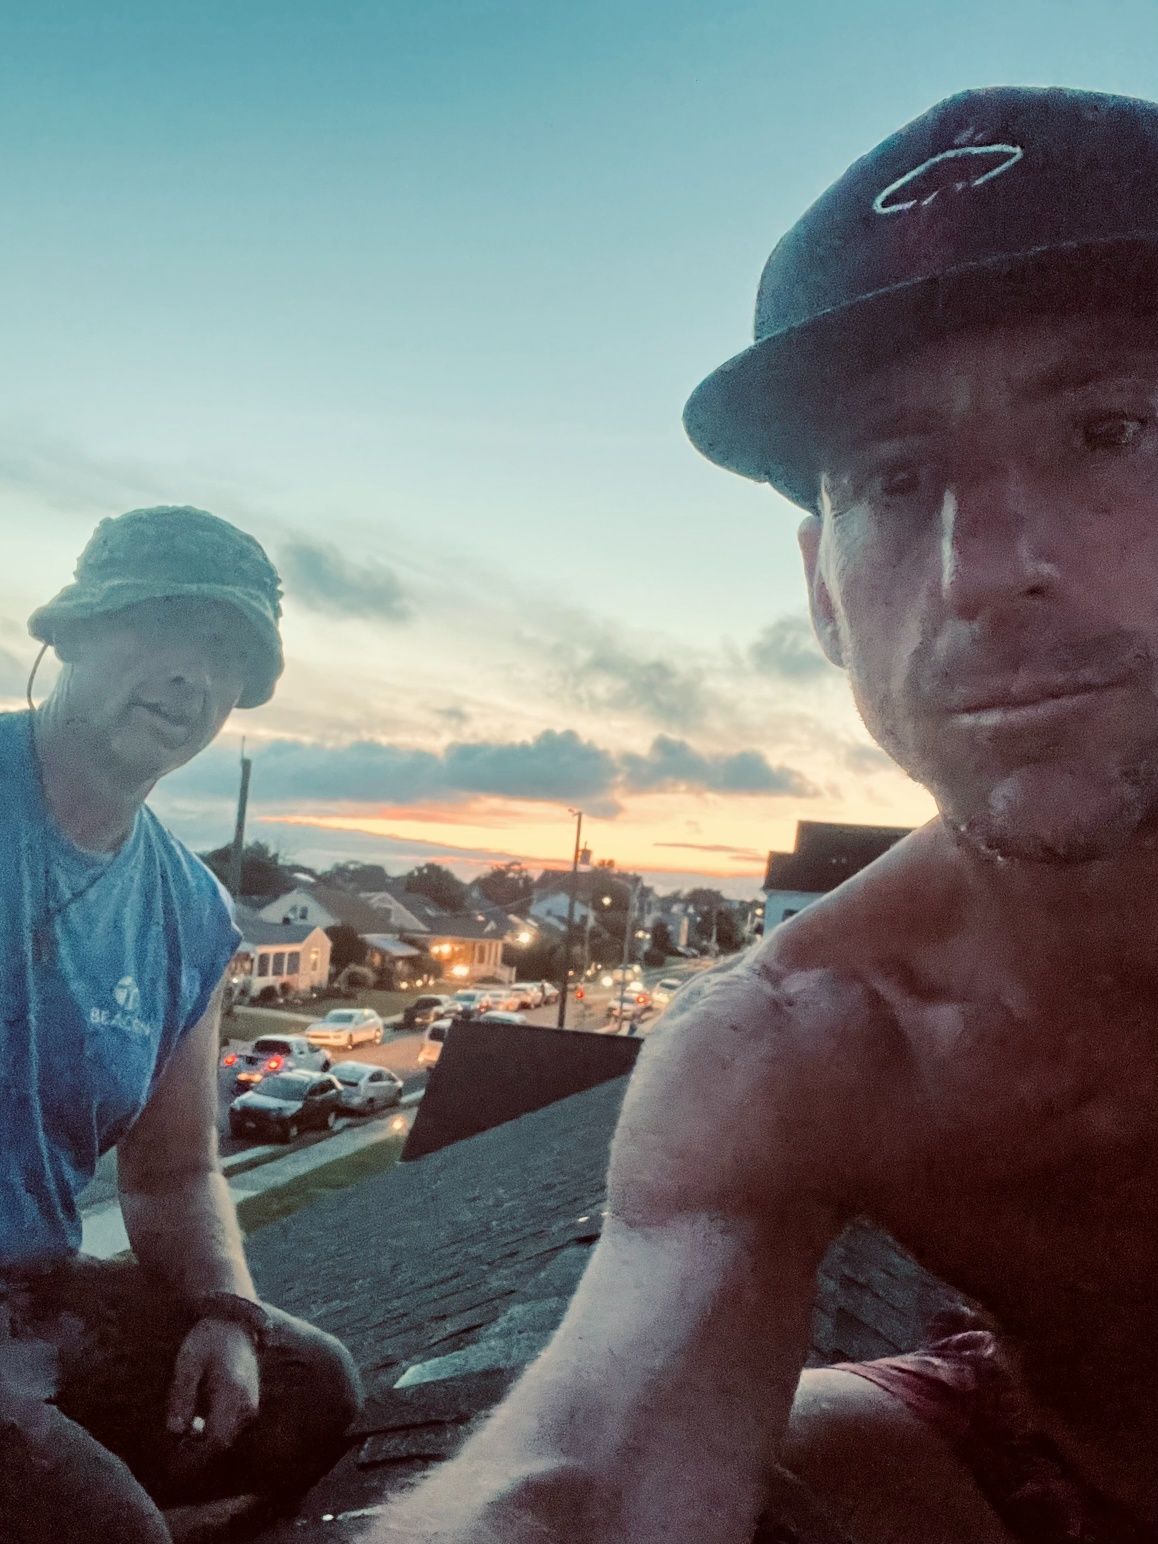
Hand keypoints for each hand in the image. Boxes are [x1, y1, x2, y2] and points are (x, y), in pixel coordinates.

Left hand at [165, 1317, 260, 1455]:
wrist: (233, 1321)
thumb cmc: (208, 1339)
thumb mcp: (188, 1362)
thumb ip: (181, 1395)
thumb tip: (175, 1430)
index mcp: (232, 1393)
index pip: (216, 1439)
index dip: (196, 1456)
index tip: (175, 1463)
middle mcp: (247, 1402)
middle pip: (222, 1440)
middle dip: (198, 1450)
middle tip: (173, 1449)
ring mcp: (251, 1401)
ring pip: (227, 1434)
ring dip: (206, 1440)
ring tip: (183, 1433)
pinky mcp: (250, 1399)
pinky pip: (232, 1425)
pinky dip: (214, 1429)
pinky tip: (197, 1420)